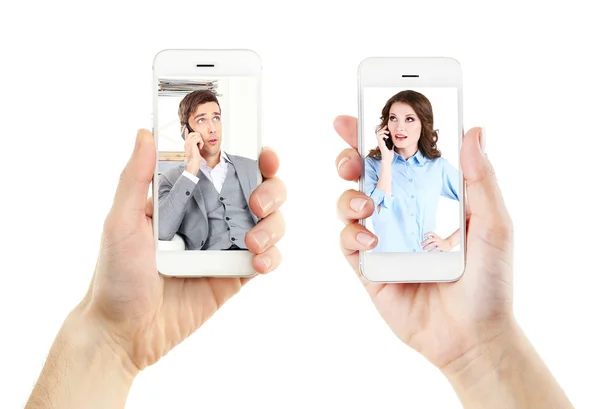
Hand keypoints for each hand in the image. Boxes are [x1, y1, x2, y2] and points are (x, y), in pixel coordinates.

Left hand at [76, 129, 285, 374]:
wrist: (125, 331)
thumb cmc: (116, 274)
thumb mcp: (120, 221)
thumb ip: (136, 177)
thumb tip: (146, 132)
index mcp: (189, 198)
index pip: (228, 167)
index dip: (253, 157)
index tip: (264, 154)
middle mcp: (213, 217)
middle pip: (261, 191)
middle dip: (272, 190)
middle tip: (257, 203)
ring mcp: (226, 247)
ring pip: (271, 223)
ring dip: (274, 225)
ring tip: (253, 242)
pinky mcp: (235, 276)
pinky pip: (267, 259)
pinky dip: (273, 257)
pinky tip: (259, 262)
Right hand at [335, 116, 513, 374]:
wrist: (471, 336)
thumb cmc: (489, 281)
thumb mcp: (494, 224)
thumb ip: (480, 178)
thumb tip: (474, 130)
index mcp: (430, 197)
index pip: (400, 157)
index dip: (377, 134)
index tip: (359, 114)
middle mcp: (402, 213)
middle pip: (365, 174)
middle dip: (350, 157)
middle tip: (350, 156)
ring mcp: (383, 239)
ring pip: (349, 203)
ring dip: (349, 196)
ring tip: (366, 204)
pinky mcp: (368, 267)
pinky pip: (347, 241)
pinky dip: (352, 233)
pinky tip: (370, 238)